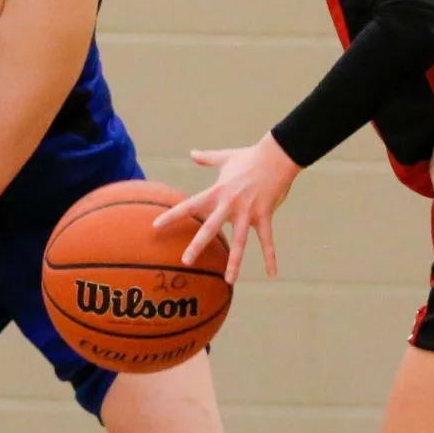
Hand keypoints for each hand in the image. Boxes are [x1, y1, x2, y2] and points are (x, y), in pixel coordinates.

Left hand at [155, 135, 300, 283]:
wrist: (277, 156)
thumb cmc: (250, 157)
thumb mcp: (225, 158)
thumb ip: (207, 158)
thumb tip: (192, 153)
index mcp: (216, 192)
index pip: (189, 206)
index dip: (172, 216)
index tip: (156, 226)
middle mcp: (230, 205)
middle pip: (210, 228)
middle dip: (198, 245)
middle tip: (185, 261)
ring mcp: (248, 212)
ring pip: (240, 242)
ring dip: (234, 262)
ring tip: (229, 280)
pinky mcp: (265, 216)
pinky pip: (267, 241)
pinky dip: (270, 257)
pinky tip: (272, 274)